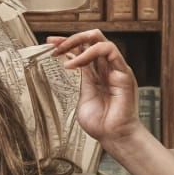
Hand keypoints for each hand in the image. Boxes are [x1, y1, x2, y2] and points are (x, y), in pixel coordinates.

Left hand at [50, 29, 140, 146]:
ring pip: (100, 40)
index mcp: (97, 74)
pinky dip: (89, 53)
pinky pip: (109, 50)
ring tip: (62, 53)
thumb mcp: (82, 97)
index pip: (83, 49)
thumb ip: (80, 80)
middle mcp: (107, 68)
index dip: (67, 44)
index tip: (50, 43)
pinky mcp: (123, 72)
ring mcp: (116, 68)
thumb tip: (70, 62)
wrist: (113, 136)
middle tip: (54, 44)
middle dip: (71, 38)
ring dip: (78, 42)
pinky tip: (75, 64)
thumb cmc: (100, 124)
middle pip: (91, 39)